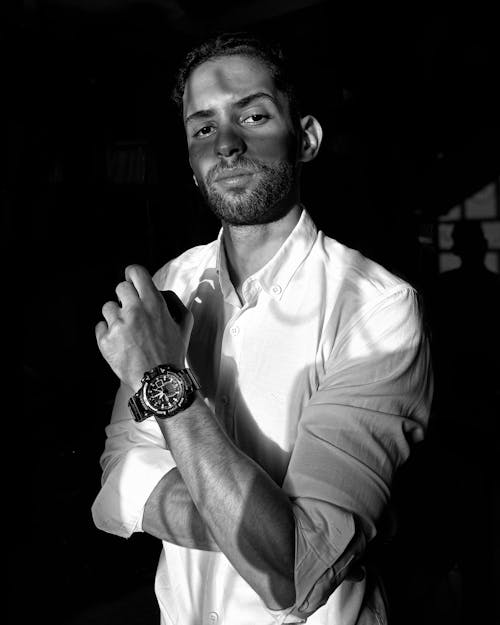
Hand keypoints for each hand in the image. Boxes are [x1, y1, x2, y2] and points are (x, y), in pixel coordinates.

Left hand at [95, 265, 192, 390]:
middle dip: (126, 298)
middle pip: (120, 288)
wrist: (159, 382)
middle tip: (133, 312)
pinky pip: (100, 326)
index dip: (133, 275)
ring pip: (108, 307)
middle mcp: (134, 310)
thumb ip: (174, 302)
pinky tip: (121, 344)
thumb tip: (159, 291)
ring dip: (116, 316)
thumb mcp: (184, 324)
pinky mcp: (105, 340)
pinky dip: (108, 334)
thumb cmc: (173, 353)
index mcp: (153, 303)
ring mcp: (117, 325)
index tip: (132, 281)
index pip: (136, 272)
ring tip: (128, 333)